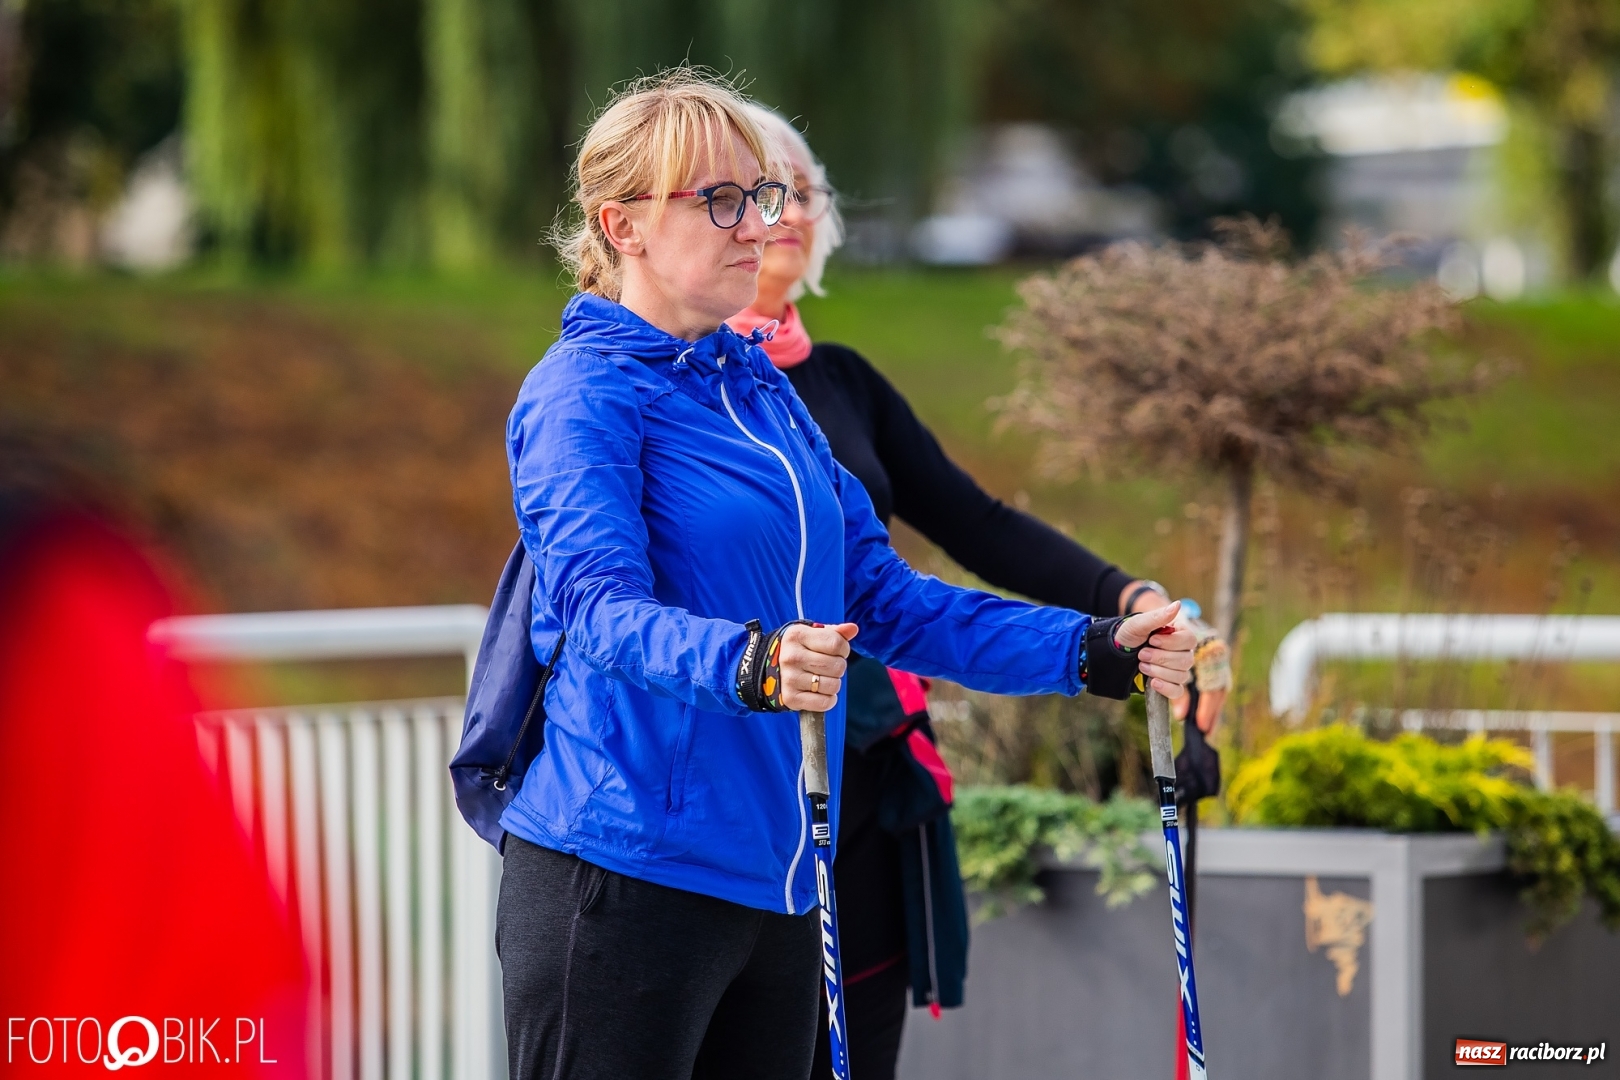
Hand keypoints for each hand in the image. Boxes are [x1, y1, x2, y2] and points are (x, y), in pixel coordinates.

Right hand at [777, 622, 857, 712]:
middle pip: (838, 666)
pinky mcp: (791, 698)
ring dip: (833, 684)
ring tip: (822, 678)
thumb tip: (852, 629)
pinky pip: (824, 703)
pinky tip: (820, 692)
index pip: (836, 643)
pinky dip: (828, 700)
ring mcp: (790, 678)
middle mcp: (792, 656)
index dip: (844, 649)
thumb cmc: (798, 649)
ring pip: (833, 686)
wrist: (767, 668)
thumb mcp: (812, 634)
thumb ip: (834, 632)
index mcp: (797, 636)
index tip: (837, 651)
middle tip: (827, 667)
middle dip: (838, 667)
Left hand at [1125, 588, 1227, 733]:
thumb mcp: (1138, 624)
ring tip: (1141, 665)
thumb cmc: (1128, 635)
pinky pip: (1177, 691)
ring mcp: (1177, 669)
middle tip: (1141, 654)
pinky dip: (1166, 688)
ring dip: (1159, 671)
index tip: (1151, 640)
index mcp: (1178, 634)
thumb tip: (1178, 604)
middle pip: (1186, 660)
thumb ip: (1157, 617)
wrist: (1114, 654)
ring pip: (1181, 676)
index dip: (1171, 643)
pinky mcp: (1170, 683)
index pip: (1189, 640)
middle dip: (1161, 658)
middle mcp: (1182, 652)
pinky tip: (1153, 682)